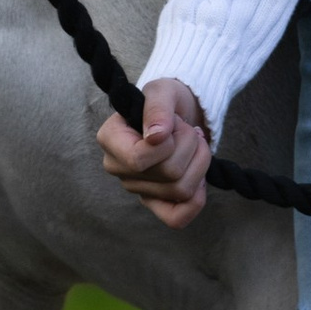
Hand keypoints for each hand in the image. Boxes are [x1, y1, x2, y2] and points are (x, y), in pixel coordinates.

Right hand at [97, 77, 211, 227]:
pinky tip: (199, 178)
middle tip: (188, 130)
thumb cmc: (167, 101)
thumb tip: (156, 137)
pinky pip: (176, 218)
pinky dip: (197, 200)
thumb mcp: (163, 91)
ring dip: (200, 162)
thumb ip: (157, 108)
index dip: (168, 144)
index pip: (139, 159)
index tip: (173, 125)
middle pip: (169, 175)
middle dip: (191, 146)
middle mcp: (118, 168)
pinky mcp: (155, 203)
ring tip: (195, 144)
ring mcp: (136, 188)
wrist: (180, 114)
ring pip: (181, 190)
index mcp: (110, 139)